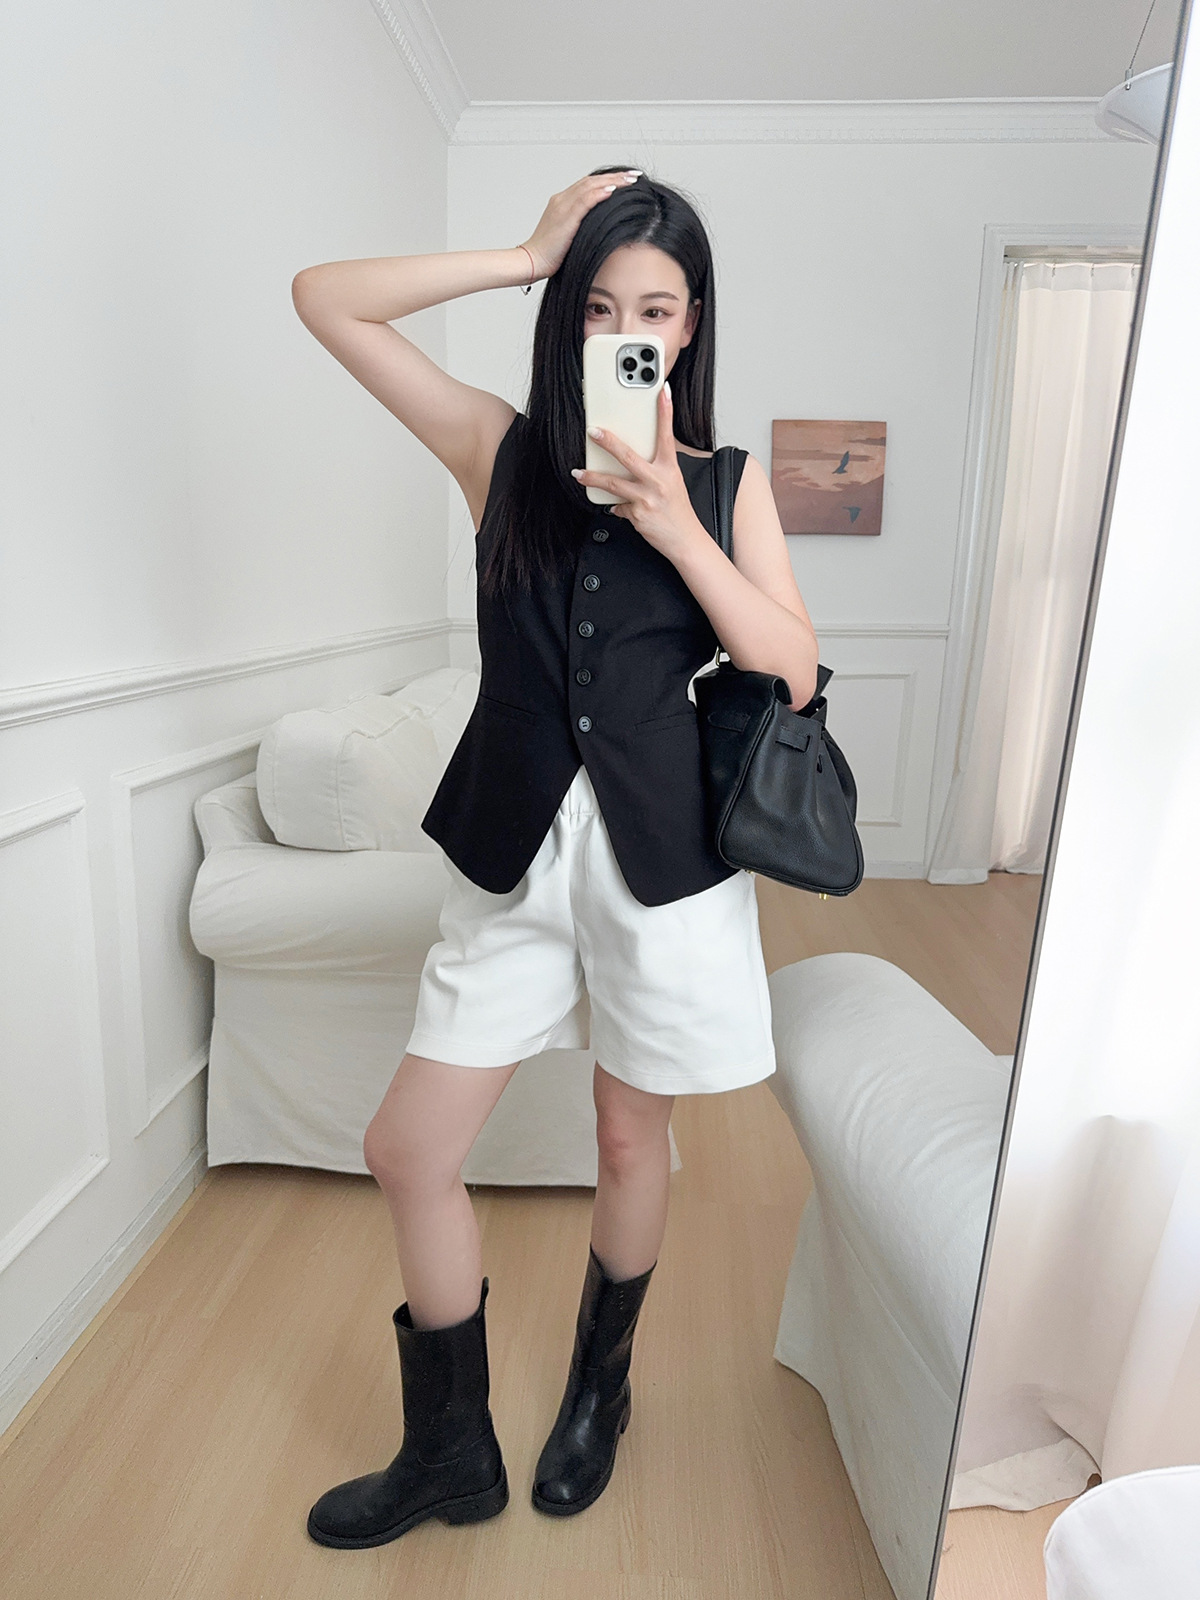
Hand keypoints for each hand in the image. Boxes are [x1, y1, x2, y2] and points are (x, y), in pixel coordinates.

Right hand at [518, 170, 640, 279]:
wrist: (532, 261)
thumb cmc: (549, 255)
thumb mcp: (568, 236)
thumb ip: (581, 226)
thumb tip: (599, 228)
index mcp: (562, 203)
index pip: (588, 185)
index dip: (607, 180)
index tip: (625, 180)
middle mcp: (562, 200)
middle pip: (592, 181)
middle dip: (615, 177)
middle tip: (634, 175)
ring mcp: (563, 206)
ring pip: (591, 186)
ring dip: (613, 181)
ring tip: (630, 180)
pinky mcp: (565, 217)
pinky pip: (585, 200)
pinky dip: (600, 193)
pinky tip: (614, 190)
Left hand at [571, 384, 706, 561]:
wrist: (685, 540)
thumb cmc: (678, 511)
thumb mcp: (673, 483)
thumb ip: (655, 469)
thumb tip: (632, 461)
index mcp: (670, 469)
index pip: (667, 435)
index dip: (665, 411)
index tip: (662, 391)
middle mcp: (659, 481)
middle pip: (628, 456)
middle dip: (608, 442)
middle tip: (593, 431)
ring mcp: (647, 498)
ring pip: (613, 483)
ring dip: (592, 477)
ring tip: (578, 473)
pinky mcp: (637, 515)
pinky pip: (618, 506)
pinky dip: (616, 507)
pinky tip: (618, 508)